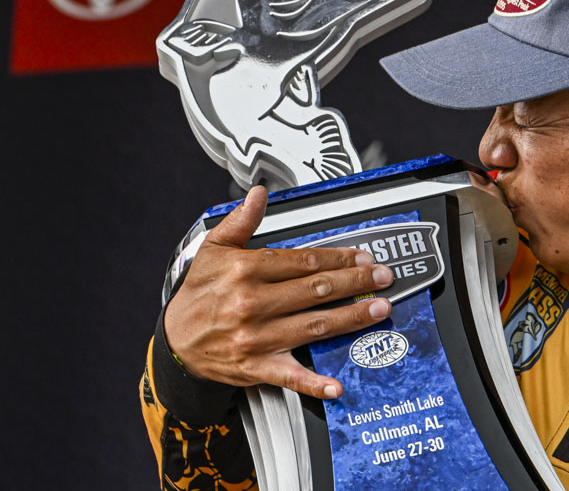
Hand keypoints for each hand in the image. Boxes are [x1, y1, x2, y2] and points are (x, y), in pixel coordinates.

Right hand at [163, 185, 393, 398]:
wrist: (174, 342)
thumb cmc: (198, 294)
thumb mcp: (213, 249)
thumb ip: (242, 221)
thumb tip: (259, 195)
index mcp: (245, 270)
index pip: (304, 261)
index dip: (339, 258)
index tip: (363, 256)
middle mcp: (252, 304)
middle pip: (316, 290)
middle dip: (356, 282)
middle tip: (383, 277)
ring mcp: (255, 338)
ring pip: (314, 326)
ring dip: (351, 318)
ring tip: (378, 309)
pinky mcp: (255, 367)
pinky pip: (290, 376)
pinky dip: (315, 383)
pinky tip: (337, 384)